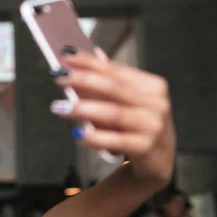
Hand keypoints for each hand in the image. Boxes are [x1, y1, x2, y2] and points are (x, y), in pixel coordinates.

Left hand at [50, 47, 175, 188]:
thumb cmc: (137, 126)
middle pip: (115, 88)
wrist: (158, 160)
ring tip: (60, 107)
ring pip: (114, 113)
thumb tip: (88, 58)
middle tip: (58, 79)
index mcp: (152, 86)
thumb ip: (109, 83)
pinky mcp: (145, 147)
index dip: (90, 62)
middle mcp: (156, 104)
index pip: (116, 70)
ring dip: (84, 109)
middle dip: (84, 81)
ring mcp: (153, 126)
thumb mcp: (127, 103)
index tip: (66, 56)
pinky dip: (95, 137)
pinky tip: (77, 134)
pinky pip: (115, 140)